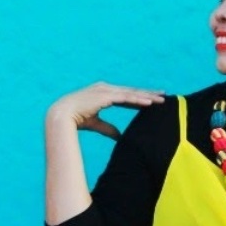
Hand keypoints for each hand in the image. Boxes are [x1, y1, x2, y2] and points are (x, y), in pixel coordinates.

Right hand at [47, 81, 165, 138]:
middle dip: (148, 94)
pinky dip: (137, 99)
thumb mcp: (96, 123)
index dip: (139, 97)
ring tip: (161, 99)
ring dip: (147, 96)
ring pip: (131, 93)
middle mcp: (105, 88)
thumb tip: (120, 137)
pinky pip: (125, 98)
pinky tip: (149, 102)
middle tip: (164, 96)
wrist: (61, 116)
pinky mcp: (104, 96)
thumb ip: (108, 128)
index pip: (126, 95)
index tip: (153, 100)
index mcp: (103, 93)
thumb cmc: (75, 120)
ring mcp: (105, 90)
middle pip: (131, 92)